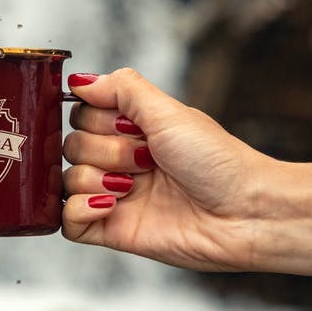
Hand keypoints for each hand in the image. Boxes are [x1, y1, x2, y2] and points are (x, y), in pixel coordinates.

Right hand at [61, 68, 271, 270]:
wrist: (245, 214)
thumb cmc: (218, 161)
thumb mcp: (169, 112)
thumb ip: (122, 89)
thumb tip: (79, 80)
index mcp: (134, 129)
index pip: (82, 114)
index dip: (98, 119)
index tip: (133, 126)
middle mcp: (121, 160)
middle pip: (72, 145)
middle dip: (106, 150)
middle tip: (146, 160)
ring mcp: (115, 195)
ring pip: (67, 179)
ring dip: (96, 178)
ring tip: (133, 187)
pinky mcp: (112, 229)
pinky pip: (68, 221)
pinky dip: (80, 209)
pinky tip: (110, 205)